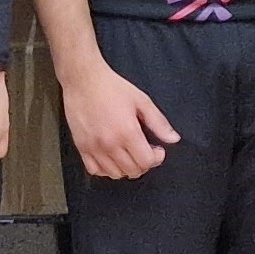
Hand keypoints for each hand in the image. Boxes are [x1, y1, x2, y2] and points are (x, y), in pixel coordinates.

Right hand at [59, 58, 178, 179]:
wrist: (83, 80)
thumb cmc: (111, 87)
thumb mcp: (141, 100)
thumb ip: (158, 122)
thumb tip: (173, 138)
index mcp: (127, 132)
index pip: (146, 162)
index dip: (156, 158)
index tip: (157, 150)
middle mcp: (110, 143)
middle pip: (132, 170)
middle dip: (143, 164)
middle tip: (144, 151)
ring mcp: (94, 147)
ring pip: (115, 173)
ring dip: (126, 168)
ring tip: (128, 154)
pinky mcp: (81, 146)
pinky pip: (95, 170)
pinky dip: (105, 169)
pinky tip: (111, 158)